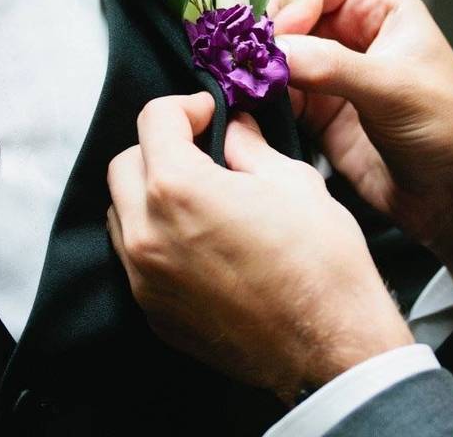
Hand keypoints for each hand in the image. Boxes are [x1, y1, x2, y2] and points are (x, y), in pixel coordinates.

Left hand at [106, 93, 412, 402]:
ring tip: (197, 197)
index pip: (154, 120)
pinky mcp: (153, 312)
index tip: (209, 115)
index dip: (186, 106)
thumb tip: (234, 128)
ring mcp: (145, 279)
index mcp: (179, 189)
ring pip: (121, 214)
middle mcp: (147, 234)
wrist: (332, 345)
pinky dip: (155, 239)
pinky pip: (135, 259)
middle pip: (125, 165)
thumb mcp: (293, 181)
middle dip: (160, 148)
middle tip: (202, 151)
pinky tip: (198, 242)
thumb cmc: (321, 263)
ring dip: (149, 194)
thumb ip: (249, 146)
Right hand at [270, 0, 452, 289]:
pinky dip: (258, 101)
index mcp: (378, 8)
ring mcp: (329, 75)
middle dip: (265, 37)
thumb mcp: (395, 88)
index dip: (290, 4)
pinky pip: (274, 96)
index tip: (280, 38)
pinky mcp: (316, 114)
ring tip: (247, 88)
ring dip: (257, 71)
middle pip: (285, 15)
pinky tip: (252, 110)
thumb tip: (277, 52)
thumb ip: (333, 66)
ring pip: (274, 57)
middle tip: (252, 64)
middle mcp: (350, 35)